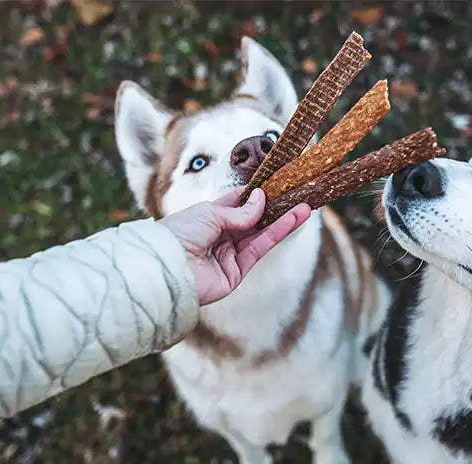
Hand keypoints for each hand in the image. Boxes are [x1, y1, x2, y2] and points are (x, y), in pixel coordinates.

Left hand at [159, 187, 310, 305]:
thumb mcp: (210, 213)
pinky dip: (276, 234)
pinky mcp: (237, 272)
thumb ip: (240, 211)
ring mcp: (229, 255)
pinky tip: (290, 220)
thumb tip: (261, 199)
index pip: (238, 204)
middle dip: (276, 208)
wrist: (166, 268)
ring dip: (284, 221)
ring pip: (261, 234)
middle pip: (254, 220)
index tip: (277, 183)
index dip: (257, 194)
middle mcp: (220, 236)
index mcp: (208, 218)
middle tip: (298, 194)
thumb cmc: (178, 234)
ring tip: (305, 208)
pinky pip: (260, 249)